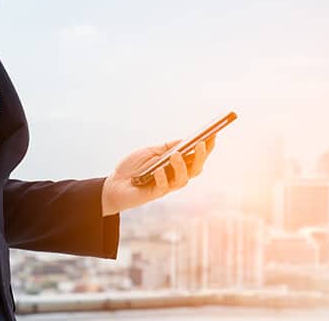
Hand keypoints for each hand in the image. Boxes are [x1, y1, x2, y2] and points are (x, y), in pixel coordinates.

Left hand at [100, 136, 215, 215]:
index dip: (207, 147)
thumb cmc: (133, 167)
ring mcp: (166, 186)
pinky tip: (158, 170)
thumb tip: (185, 140)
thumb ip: (167, 147)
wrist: (114, 183)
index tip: (214, 134)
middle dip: (201, 157)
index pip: (196, 156)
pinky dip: (162, 178)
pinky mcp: (154, 194)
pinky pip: (163, 187)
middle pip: (196, 169)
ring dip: (181, 167)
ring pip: (183, 179)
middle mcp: (175, 176)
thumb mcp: (150, 152)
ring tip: (176, 155)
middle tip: (201, 144)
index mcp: (176, 165)